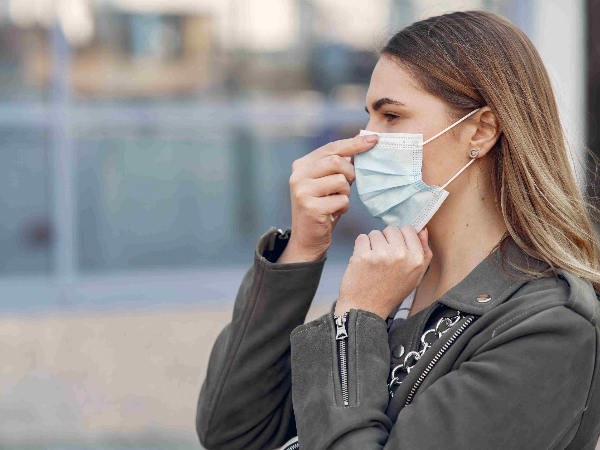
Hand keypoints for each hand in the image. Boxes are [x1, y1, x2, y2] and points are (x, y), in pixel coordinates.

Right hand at [277, 134, 378, 262]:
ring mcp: (302, 192)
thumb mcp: (327, 182)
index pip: (331, 148)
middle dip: (350, 173)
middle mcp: (297, 176)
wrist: (307, 238)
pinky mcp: (311, 208)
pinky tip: (334, 213)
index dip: (354, 143)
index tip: (374, 139)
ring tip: (337, 201)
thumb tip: (364, 142)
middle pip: (336, 161)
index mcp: (300, 166)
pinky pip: (342, 200)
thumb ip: (338, 165)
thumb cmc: (322, 207)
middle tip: (348, 185)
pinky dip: (344, 207)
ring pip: (341, 181)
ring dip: (346, 193)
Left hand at [334, 225, 432, 318]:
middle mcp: (401, 255)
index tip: (394, 250)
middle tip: (383, 259)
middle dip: (385, 240)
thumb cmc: (390, 293)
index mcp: (417, 260)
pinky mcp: (363, 255)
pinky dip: (360, 247)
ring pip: (375, 233)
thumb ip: (424, 253)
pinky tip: (363, 262)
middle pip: (391, 229)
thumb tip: (423, 230)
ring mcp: (382, 254)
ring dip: (372, 244)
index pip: (409, 230)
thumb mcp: (415, 276)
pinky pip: (362, 238)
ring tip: (373, 263)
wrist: (365, 308)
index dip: (399, 238)